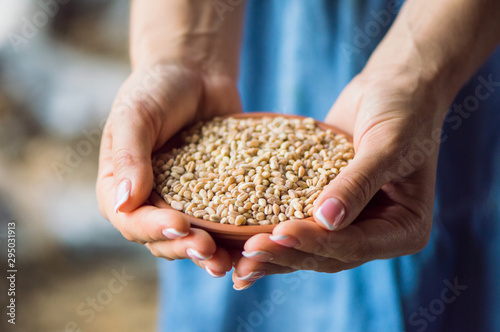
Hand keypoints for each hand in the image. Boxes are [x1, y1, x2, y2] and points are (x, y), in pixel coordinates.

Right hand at [96, 63, 240, 276]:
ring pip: (192, 239)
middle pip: (162, 239)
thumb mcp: (136, 116)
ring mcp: (184, 202)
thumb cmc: (157, 89)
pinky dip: (232, 236)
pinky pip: (221, 222)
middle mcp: (151, 202)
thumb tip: (123, 201)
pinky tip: (250, 243)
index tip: (179, 225)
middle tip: (208, 250)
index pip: (131, 220)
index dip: (153, 229)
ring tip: (227, 262)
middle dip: (185, 247)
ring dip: (209, 253)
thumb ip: (129, 157)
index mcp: (122, 188)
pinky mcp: (214, 197)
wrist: (195, 74)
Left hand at [233, 66, 446, 288]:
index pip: (355, 244)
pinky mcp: (324, 205)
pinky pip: (297, 220)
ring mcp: (349, 221)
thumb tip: (325, 220)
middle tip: (247, 254)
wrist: (391, 86)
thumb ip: (357, 183)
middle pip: (327, 255)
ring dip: (273, 252)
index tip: (280, 234)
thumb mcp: (387, 145)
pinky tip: (239, 240)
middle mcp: (375, 232)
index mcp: (403, 229)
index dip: (317, 242)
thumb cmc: (403, 110)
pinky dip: (271, 230)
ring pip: (308, 246)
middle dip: (287, 254)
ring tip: (236, 261)